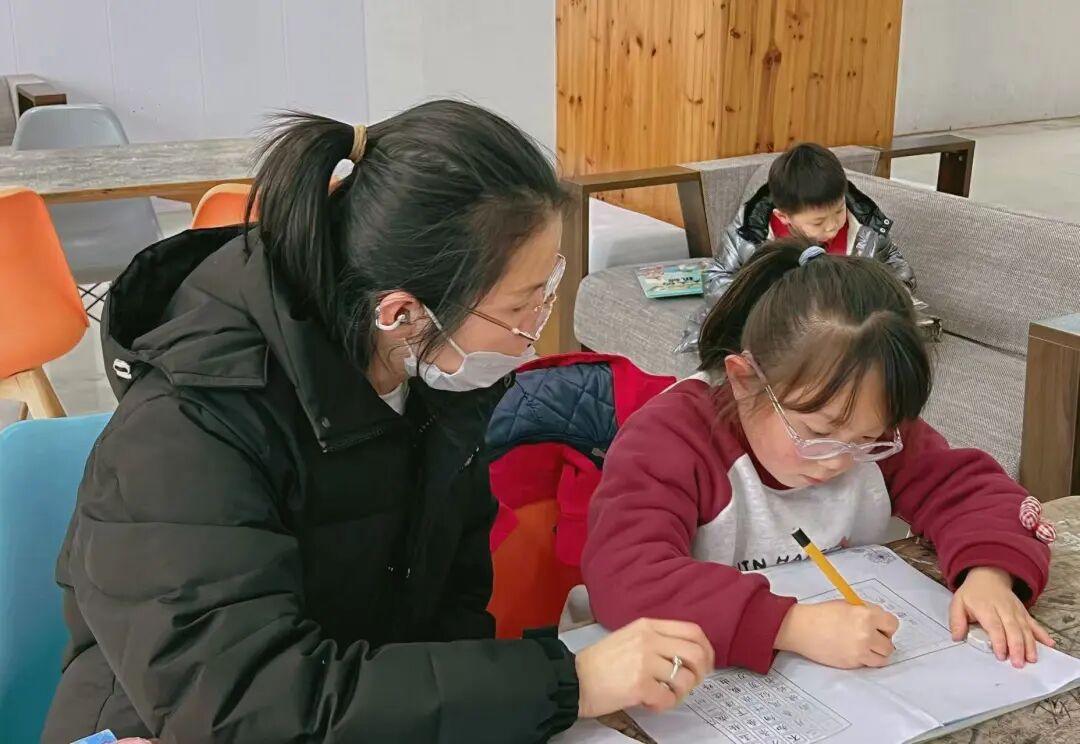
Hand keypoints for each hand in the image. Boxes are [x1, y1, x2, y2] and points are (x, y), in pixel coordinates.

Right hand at [576, 618, 715, 716]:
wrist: (574, 679)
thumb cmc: (599, 662)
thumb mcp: (629, 637)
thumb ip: (656, 640)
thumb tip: (685, 655)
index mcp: (647, 626)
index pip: (692, 630)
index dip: (706, 649)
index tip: (705, 663)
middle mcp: (648, 640)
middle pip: (696, 653)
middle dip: (700, 673)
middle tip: (690, 683)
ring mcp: (644, 662)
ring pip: (685, 678)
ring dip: (680, 693)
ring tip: (663, 695)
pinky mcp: (639, 685)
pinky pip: (668, 698)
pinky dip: (663, 705)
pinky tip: (650, 702)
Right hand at [775, 601, 898, 668]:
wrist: (802, 628)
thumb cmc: (822, 614)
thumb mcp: (848, 605)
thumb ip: (867, 612)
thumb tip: (880, 621)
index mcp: (866, 615)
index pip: (893, 624)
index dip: (886, 626)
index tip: (880, 627)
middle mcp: (867, 634)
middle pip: (889, 644)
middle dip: (882, 641)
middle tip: (870, 637)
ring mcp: (860, 651)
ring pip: (883, 658)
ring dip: (876, 653)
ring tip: (865, 647)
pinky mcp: (852, 663)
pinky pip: (868, 664)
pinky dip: (865, 659)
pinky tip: (854, 651)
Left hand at [950, 566, 1054, 667]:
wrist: (988, 576)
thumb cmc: (972, 594)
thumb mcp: (957, 603)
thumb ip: (956, 621)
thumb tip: (957, 637)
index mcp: (986, 608)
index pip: (994, 626)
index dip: (999, 641)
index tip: (1001, 655)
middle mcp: (1003, 609)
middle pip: (1012, 628)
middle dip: (1017, 647)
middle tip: (1018, 663)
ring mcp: (1016, 610)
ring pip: (1025, 628)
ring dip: (1030, 644)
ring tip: (1032, 659)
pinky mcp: (1024, 612)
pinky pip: (1034, 623)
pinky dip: (1042, 633)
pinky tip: (1049, 643)